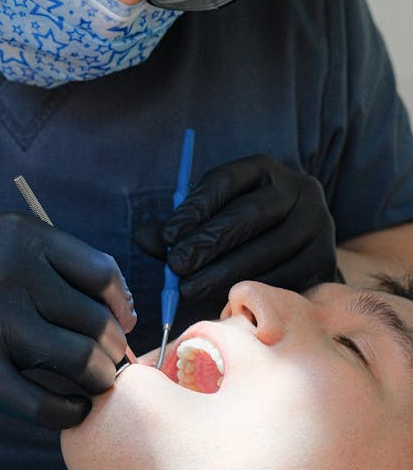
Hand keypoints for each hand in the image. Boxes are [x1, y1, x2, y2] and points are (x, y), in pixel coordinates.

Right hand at [0, 214, 136, 428]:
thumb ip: (47, 257)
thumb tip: (113, 299)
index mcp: (23, 238)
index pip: (101, 274)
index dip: (121, 304)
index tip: (121, 322)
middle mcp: (14, 275)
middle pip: (96, 321)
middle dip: (112, 349)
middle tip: (109, 363)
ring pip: (79, 361)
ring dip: (98, 380)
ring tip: (94, 385)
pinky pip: (43, 403)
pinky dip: (69, 412)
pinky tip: (71, 410)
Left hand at [134, 155, 337, 300]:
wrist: (301, 251)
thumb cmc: (245, 230)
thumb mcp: (214, 217)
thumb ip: (181, 228)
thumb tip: (144, 238)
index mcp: (265, 170)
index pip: (225, 181)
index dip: (195, 208)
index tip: (169, 235)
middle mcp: (298, 190)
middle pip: (249, 214)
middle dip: (208, 242)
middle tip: (177, 266)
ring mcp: (317, 225)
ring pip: (266, 249)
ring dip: (224, 272)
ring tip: (191, 288)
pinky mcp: (325, 260)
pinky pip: (284, 277)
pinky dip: (251, 290)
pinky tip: (223, 300)